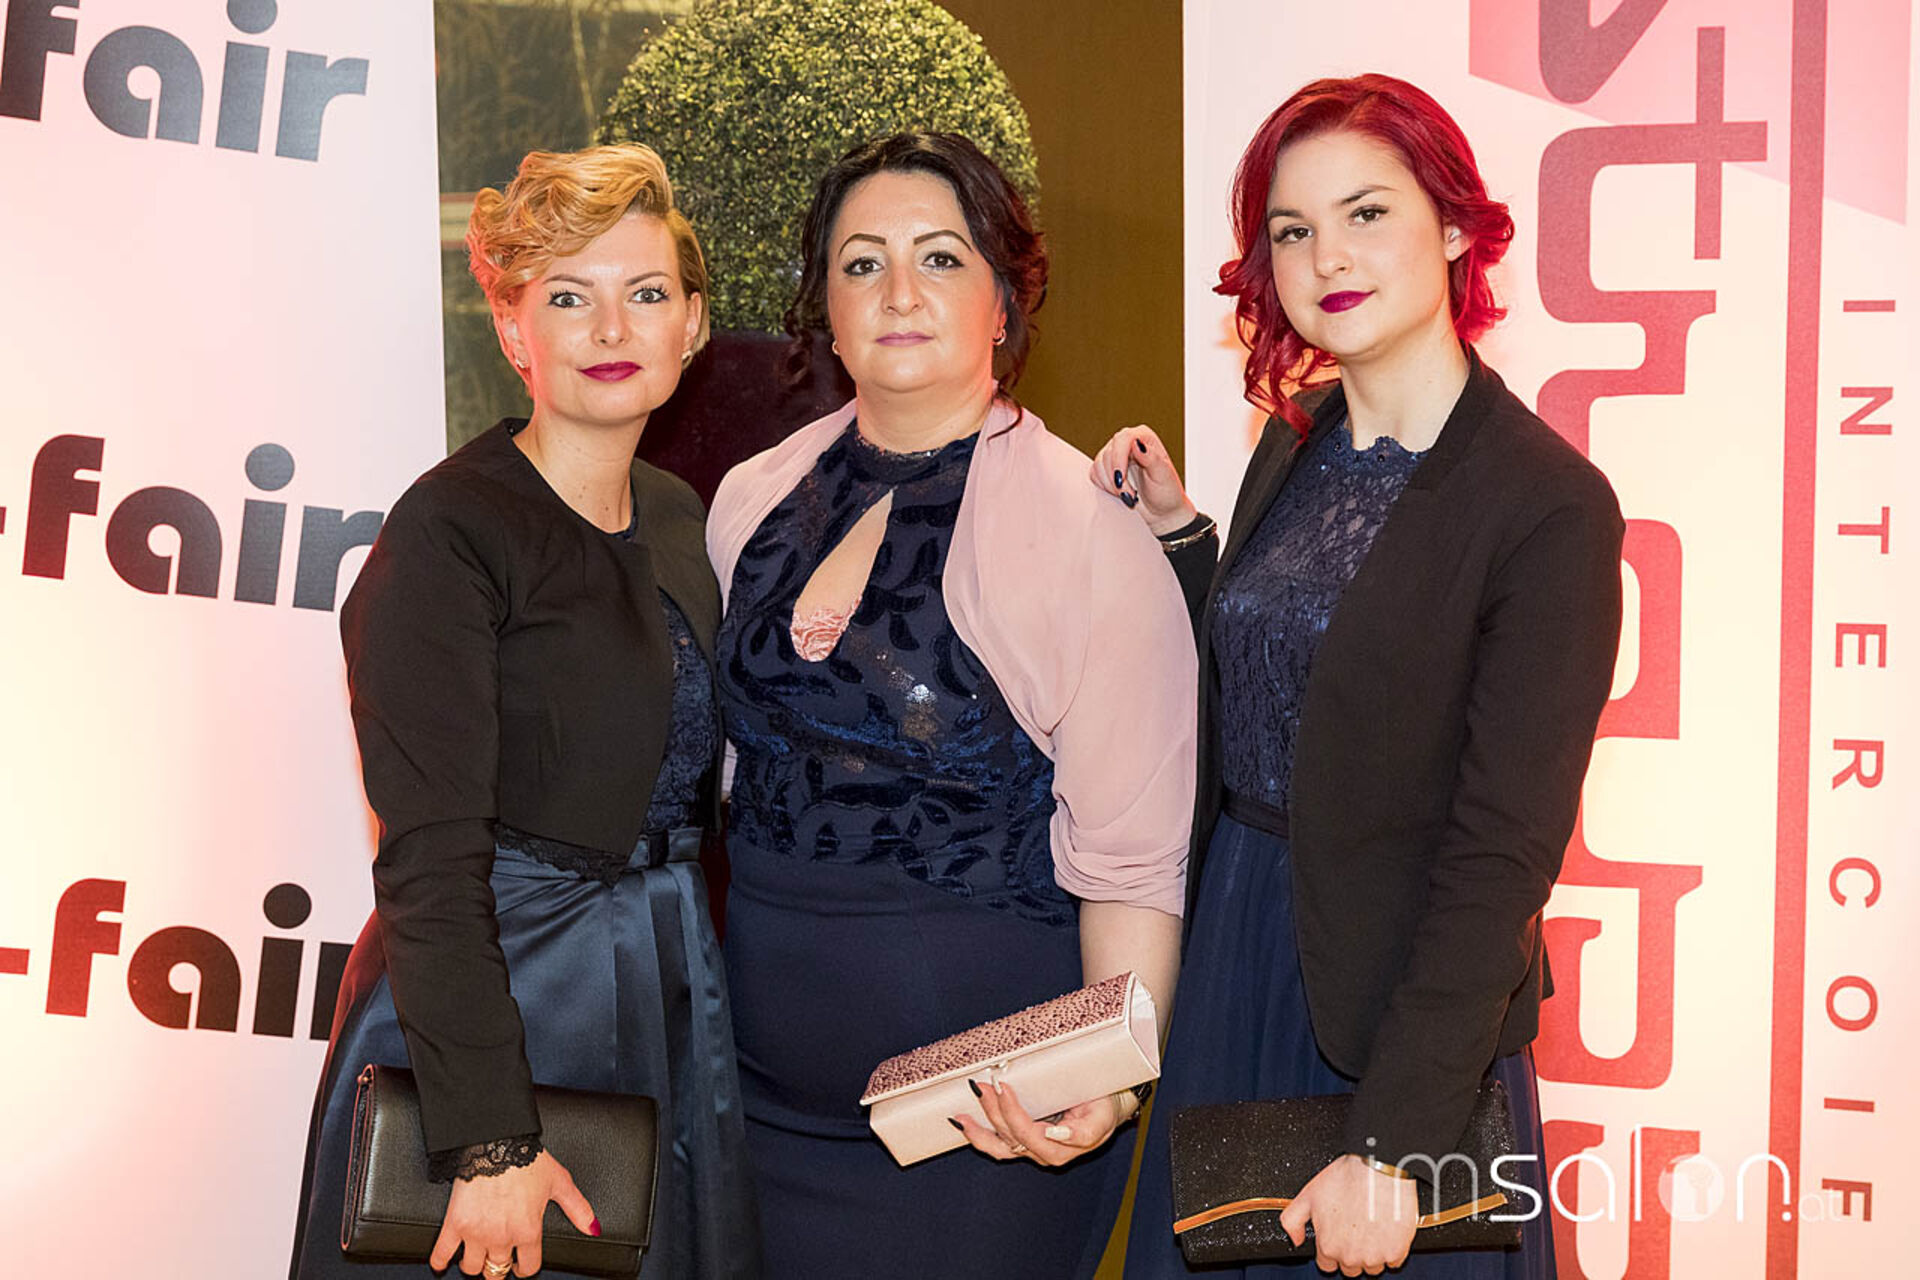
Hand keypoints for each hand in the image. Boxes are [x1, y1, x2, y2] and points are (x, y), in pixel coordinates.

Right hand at [430, 1150, 597, 1276]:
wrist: (496, 1139)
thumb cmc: (528, 1158)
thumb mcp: (560, 1182)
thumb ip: (578, 1208)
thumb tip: (593, 1228)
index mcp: (528, 1230)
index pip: (528, 1267)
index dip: (526, 1267)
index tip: (522, 1263)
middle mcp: (502, 1236)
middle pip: (497, 1272)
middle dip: (499, 1268)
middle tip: (498, 1260)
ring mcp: (477, 1232)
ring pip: (472, 1268)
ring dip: (474, 1264)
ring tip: (477, 1256)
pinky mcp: (455, 1222)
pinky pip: (442, 1253)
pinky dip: (440, 1260)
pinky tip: (442, 1262)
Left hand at [951, 1079, 1135, 1166]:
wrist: (1105, 1109)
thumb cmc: (1102, 1110)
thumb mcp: (1102, 1118)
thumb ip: (1083, 1131)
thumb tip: (1056, 1134)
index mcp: (1060, 1150)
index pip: (1029, 1134)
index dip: (1013, 1113)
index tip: (1004, 1088)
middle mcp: (1041, 1154)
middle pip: (1010, 1137)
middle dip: (992, 1112)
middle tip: (982, 1085)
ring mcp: (1029, 1150)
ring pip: (998, 1146)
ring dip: (978, 1130)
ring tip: (961, 1115)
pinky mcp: (1022, 1142)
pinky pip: (997, 1145)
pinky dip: (979, 1136)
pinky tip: (963, 1124)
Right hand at [1089, 425, 1197, 535]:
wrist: (1161, 512)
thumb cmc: (1167, 493)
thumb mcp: (1163, 476)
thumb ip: (1151, 458)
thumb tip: (1137, 443)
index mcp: (1144, 437)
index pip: (1122, 439)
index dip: (1118, 459)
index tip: (1121, 479)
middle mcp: (1128, 442)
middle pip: (1108, 453)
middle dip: (1117, 478)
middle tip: (1131, 494)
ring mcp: (1116, 455)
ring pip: (1099, 464)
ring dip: (1111, 485)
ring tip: (1129, 494)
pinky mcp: (1106, 469)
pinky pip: (1094, 474)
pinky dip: (1104, 487)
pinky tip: (1119, 492)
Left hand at [1278, 1154, 1417, 1276]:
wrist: (1378, 1168)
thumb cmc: (1346, 1178)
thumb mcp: (1308, 1195)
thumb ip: (1293, 1221)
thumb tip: (1294, 1239)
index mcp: (1328, 1245)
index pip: (1327, 1264)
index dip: (1331, 1249)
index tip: (1337, 1237)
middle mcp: (1350, 1256)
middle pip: (1350, 1267)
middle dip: (1351, 1252)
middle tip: (1355, 1229)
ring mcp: (1375, 1256)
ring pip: (1372, 1267)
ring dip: (1371, 1253)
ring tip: (1371, 1228)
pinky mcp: (1396, 1252)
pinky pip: (1393, 1261)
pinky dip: (1391, 1250)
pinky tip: (1385, 1230)